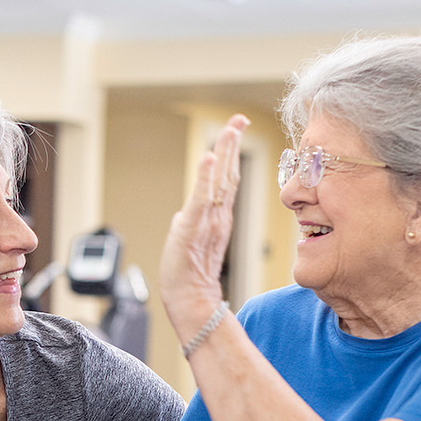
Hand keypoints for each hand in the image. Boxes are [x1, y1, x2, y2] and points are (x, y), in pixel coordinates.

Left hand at [159, 114, 248, 341]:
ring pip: (219, 181)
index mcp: (218, 217)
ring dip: (224, 153)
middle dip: (232, 144)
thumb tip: (181, 216)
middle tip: (239, 119)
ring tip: (229, 129)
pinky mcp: (195, 228)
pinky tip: (208, 158)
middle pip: (228, 173)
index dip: (231, 153)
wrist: (190, 301)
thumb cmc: (188, 277)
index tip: (236, 128)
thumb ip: (188, 225)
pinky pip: (202, 198)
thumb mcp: (186, 242)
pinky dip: (206, 178)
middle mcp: (217, 215)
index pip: (227, 178)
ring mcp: (208, 220)